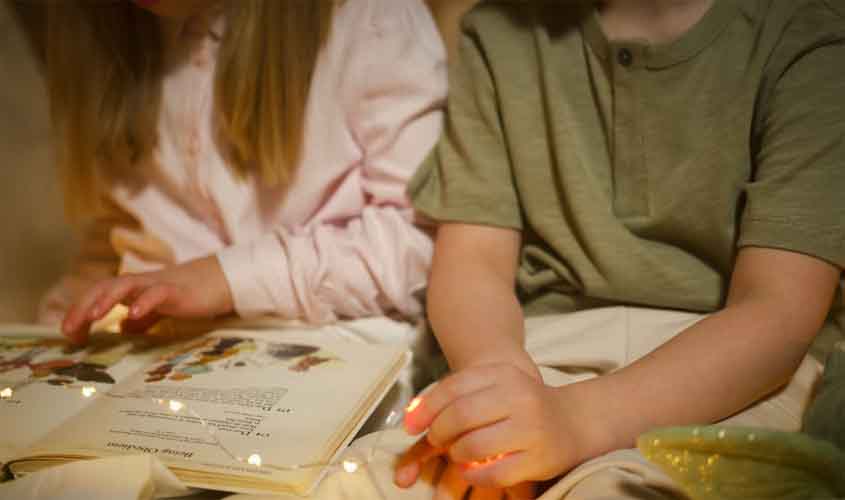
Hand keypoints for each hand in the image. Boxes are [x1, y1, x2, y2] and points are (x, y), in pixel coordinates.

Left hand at [61, 256, 232, 342]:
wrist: (221, 281)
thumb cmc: (190, 294)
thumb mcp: (159, 309)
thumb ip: (141, 318)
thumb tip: (122, 328)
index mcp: (135, 289)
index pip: (99, 295)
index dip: (80, 311)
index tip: (69, 334)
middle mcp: (141, 283)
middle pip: (104, 287)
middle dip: (83, 307)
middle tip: (69, 329)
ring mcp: (158, 285)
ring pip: (125, 285)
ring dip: (106, 300)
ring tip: (93, 317)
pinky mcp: (177, 290)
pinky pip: (157, 293)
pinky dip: (143, 303)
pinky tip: (133, 315)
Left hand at [395, 364, 595, 490]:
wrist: (573, 420)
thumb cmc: (521, 404)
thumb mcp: (493, 386)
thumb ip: (454, 396)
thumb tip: (410, 417)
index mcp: (504, 374)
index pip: (453, 387)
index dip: (425, 408)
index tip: (410, 425)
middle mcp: (519, 397)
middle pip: (460, 416)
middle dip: (439, 433)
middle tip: (438, 441)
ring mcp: (531, 428)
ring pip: (473, 446)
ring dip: (456, 454)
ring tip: (457, 453)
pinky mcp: (539, 459)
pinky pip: (493, 473)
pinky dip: (473, 475)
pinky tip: (470, 470)